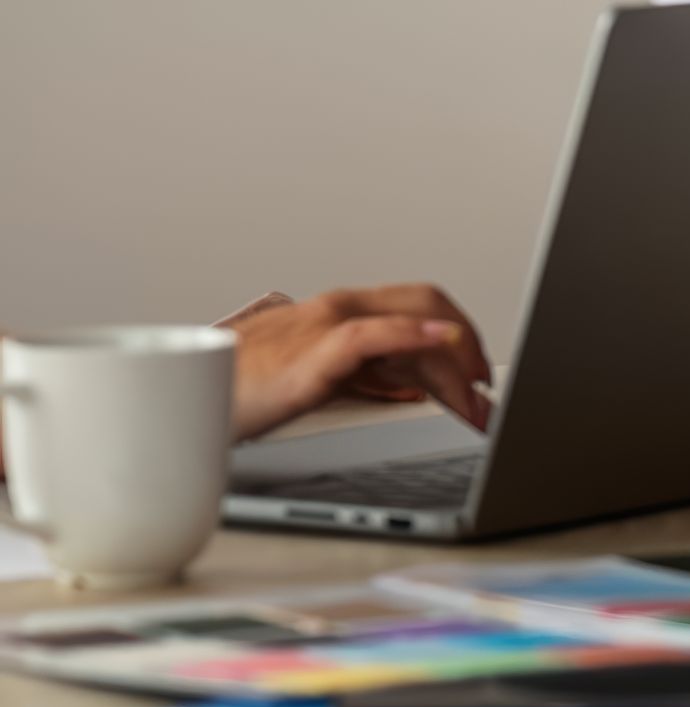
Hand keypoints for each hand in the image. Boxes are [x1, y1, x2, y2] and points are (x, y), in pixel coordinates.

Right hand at [222, 284, 493, 442]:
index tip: (480, 371)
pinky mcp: (310, 353)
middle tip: (485, 391)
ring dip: (455, 363)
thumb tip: (411, 386)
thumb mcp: (319, 376)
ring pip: (413, 320)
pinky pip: (373, 334)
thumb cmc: (242, 391)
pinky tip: (444, 347)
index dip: (461, 333)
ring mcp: (323, 324)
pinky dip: (415, 336)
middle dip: (469, 345)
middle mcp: (337, 309)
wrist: (188, 400)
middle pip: (427, 303)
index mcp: (340, 312)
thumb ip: (365, 374)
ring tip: (474, 403)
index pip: (420, 304)